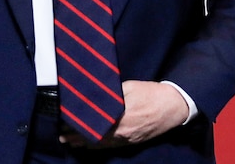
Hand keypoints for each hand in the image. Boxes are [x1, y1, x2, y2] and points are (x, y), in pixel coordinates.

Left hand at [60, 80, 188, 147]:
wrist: (173, 106)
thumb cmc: (149, 93)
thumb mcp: (127, 87)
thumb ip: (108, 93)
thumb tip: (90, 93)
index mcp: (120, 117)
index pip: (93, 123)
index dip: (77, 123)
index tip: (63, 120)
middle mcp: (122, 132)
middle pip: (94, 136)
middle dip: (76, 135)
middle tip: (61, 134)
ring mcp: (127, 139)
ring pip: (101, 144)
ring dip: (84, 143)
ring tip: (69, 142)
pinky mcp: (132, 142)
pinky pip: (111, 147)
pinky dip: (98, 147)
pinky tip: (88, 146)